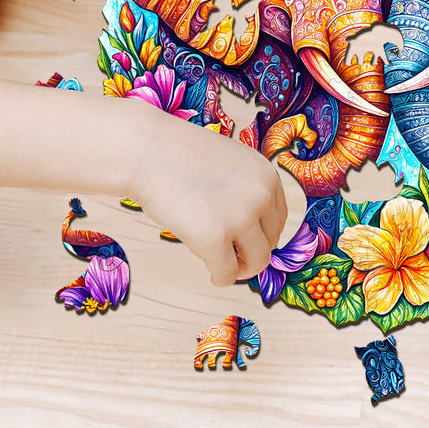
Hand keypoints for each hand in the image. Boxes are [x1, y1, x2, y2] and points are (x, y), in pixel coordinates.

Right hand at [128, 111, 287, 286]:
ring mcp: (240, 217)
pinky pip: (227, 274)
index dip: (264, 234)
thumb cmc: (181, 156)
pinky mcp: (214, 239)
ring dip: (241, 268)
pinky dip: (221, 277)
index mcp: (266, 175)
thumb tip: (252, 231)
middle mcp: (260, 195)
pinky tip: (211, 272)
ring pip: (256, 262)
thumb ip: (246, 190)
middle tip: (233, 256)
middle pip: (270, 241)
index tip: (248, 241)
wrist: (149, 150)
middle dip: (252, 252)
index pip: (278, 218)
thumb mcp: (230, 163)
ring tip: (223, 265)